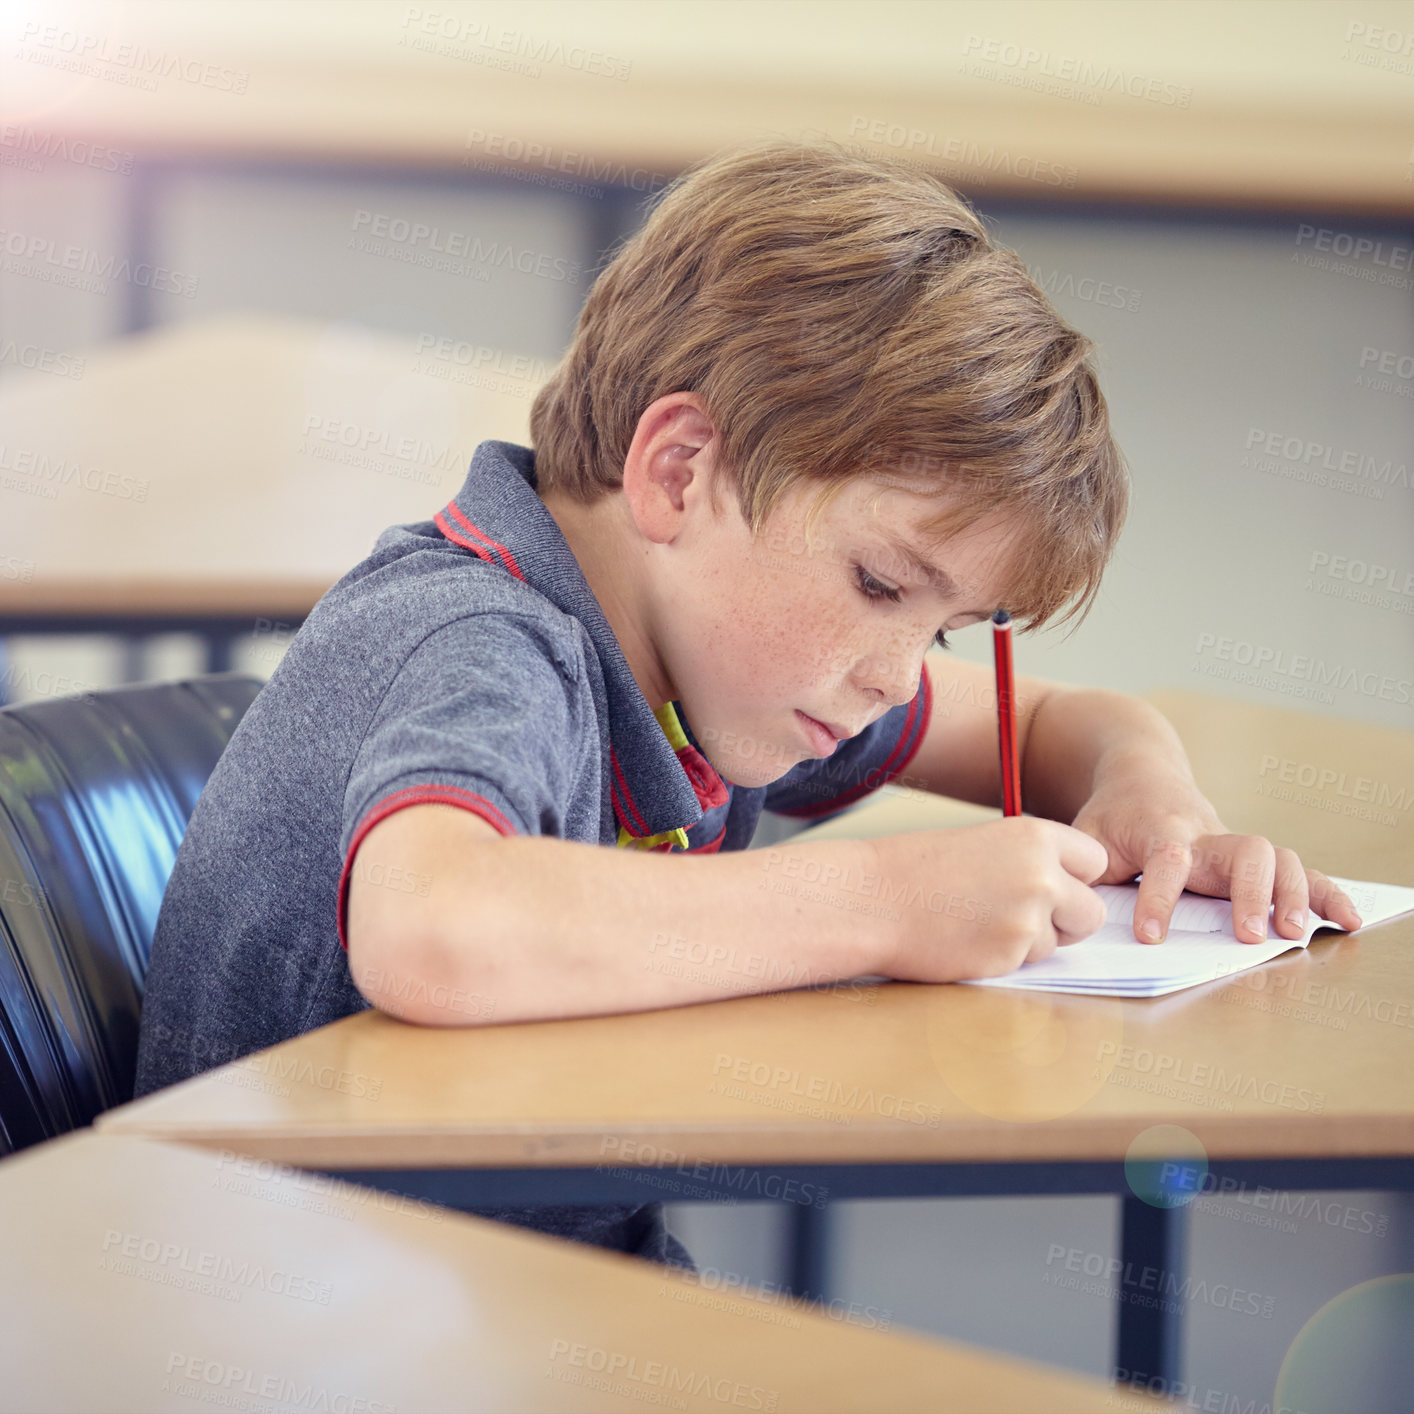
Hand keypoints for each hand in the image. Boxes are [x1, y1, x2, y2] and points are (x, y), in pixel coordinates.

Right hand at [871, 816, 1109, 982]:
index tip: (1052, 882)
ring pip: (1058, 943)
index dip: (1074, 877)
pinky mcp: (1008, 958)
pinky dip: (1002, 957)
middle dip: (1066, 920)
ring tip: (978, 921)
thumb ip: (1031, 862)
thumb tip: (1072, 892)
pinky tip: (965, 938)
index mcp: (1035, 836)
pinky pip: (1025, 965)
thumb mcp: (983, 843)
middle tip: (1022, 914)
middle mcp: (1041, 876)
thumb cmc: (916, 870)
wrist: (870, 900)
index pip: (1095, 862)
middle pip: (1092, 912)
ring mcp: (1027, 921)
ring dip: (1030, 941)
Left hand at [1071, 766, 1364, 944]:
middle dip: (1250, 893)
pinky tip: (1346, 920)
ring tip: (1292, 935)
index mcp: (1160, 830)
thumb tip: (1079, 917)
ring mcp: (1233, 844)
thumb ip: (1085, 874)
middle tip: (1249, 935)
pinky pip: (1298, 871)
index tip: (1149, 935)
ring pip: (1277, 857)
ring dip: (1292, 896)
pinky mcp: (1251, 857)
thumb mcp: (1085, 837)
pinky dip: (1325, 893)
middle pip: (1243, 852)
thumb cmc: (1110, 815)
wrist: (1140, 773)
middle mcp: (1205, 834)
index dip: (1159, 898)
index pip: (1167, 860)